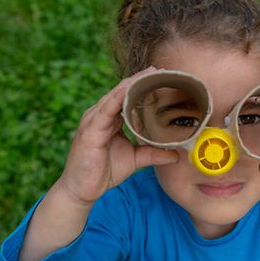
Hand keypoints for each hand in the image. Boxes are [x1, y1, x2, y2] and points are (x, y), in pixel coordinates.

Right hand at [58, 67, 178, 204]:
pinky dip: (117, 98)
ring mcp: (93, 121)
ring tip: (148, 74)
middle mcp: (100, 115)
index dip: (142, 86)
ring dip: (131, 84)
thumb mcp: (135, 159)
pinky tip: (129, 89)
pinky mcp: (90, 131)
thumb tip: (177, 154)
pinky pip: (105, 110)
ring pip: (114, 96)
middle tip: (159, 70)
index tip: (161, 77)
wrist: (82, 190)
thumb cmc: (104, 171)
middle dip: (139, 80)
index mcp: (110, 119)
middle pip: (121, 92)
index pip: (126, 97)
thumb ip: (153, 154)